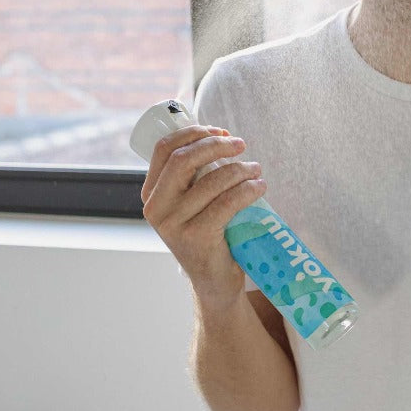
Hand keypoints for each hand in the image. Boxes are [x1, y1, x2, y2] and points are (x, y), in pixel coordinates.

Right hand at [140, 123, 265, 305]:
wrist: (214, 280)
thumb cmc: (208, 234)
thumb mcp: (191, 203)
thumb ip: (195, 175)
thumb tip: (220, 135)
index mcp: (151, 193)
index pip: (164, 149)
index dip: (193, 133)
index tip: (220, 130)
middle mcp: (156, 208)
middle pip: (184, 159)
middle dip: (216, 145)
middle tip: (241, 145)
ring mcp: (174, 224)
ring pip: (211, 181)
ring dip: (240, 169)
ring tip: (256, 170)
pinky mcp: (197, 238)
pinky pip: (227, 203)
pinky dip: (248, 190)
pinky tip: (259, 187)